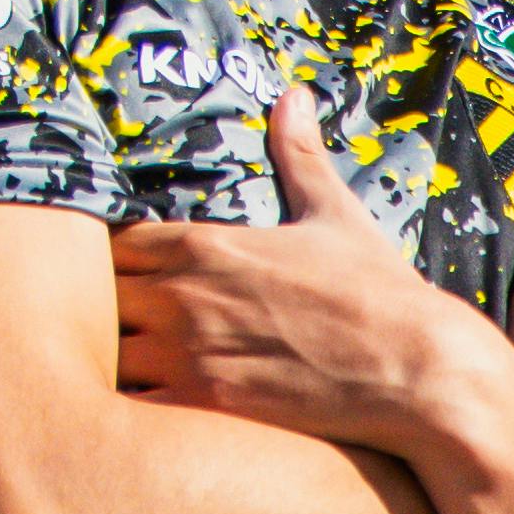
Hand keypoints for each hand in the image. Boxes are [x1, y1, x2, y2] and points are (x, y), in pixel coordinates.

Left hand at [112, 86, 465, 448]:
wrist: (418, 370)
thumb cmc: (380, 295)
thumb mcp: (335, 216)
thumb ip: (300, 157)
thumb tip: (294, 95)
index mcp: (204, 244)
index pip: (112, 245)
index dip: (118, 267)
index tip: (139, 285)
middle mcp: (183, 293)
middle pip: (94, 299)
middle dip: (107, 316)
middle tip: (134, 336)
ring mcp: (187, 351)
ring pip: (105, 355)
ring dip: (115, 366)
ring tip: (140, 379)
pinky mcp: (204, 404)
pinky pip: (133, 408)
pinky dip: (136, 413)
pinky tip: (159, 418)